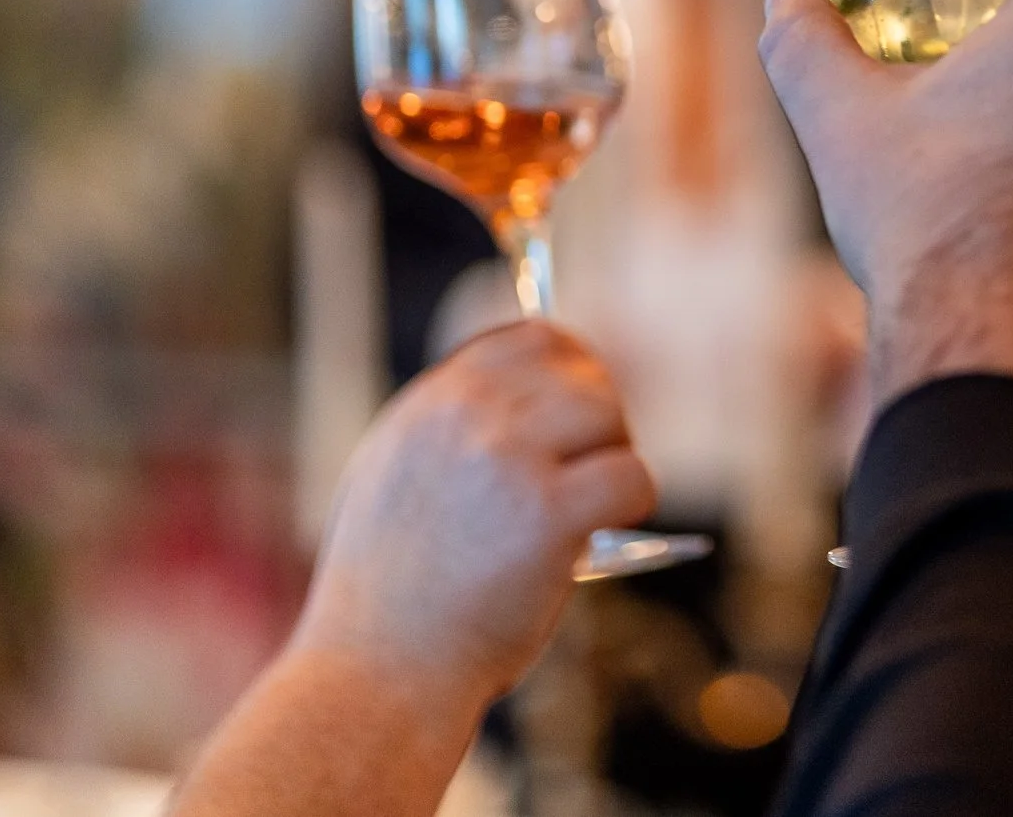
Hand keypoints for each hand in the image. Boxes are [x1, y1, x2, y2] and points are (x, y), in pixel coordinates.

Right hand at [289, 319, 656, 715]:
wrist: (378, 673)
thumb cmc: (391, 596)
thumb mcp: (394, 480)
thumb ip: (453, 431)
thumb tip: (536, 397)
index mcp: (429, 403)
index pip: (529, 338)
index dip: (570, 367)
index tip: (582, 402)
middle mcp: (465, 416)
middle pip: (578, 373)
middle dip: (600, 417)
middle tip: (598, 463)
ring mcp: (507, 458)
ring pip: (608, 416)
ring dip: (615, 456)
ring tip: (596, 503)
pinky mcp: (549, 512)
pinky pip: (632, 477)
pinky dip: (634, 502)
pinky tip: (609, 528)